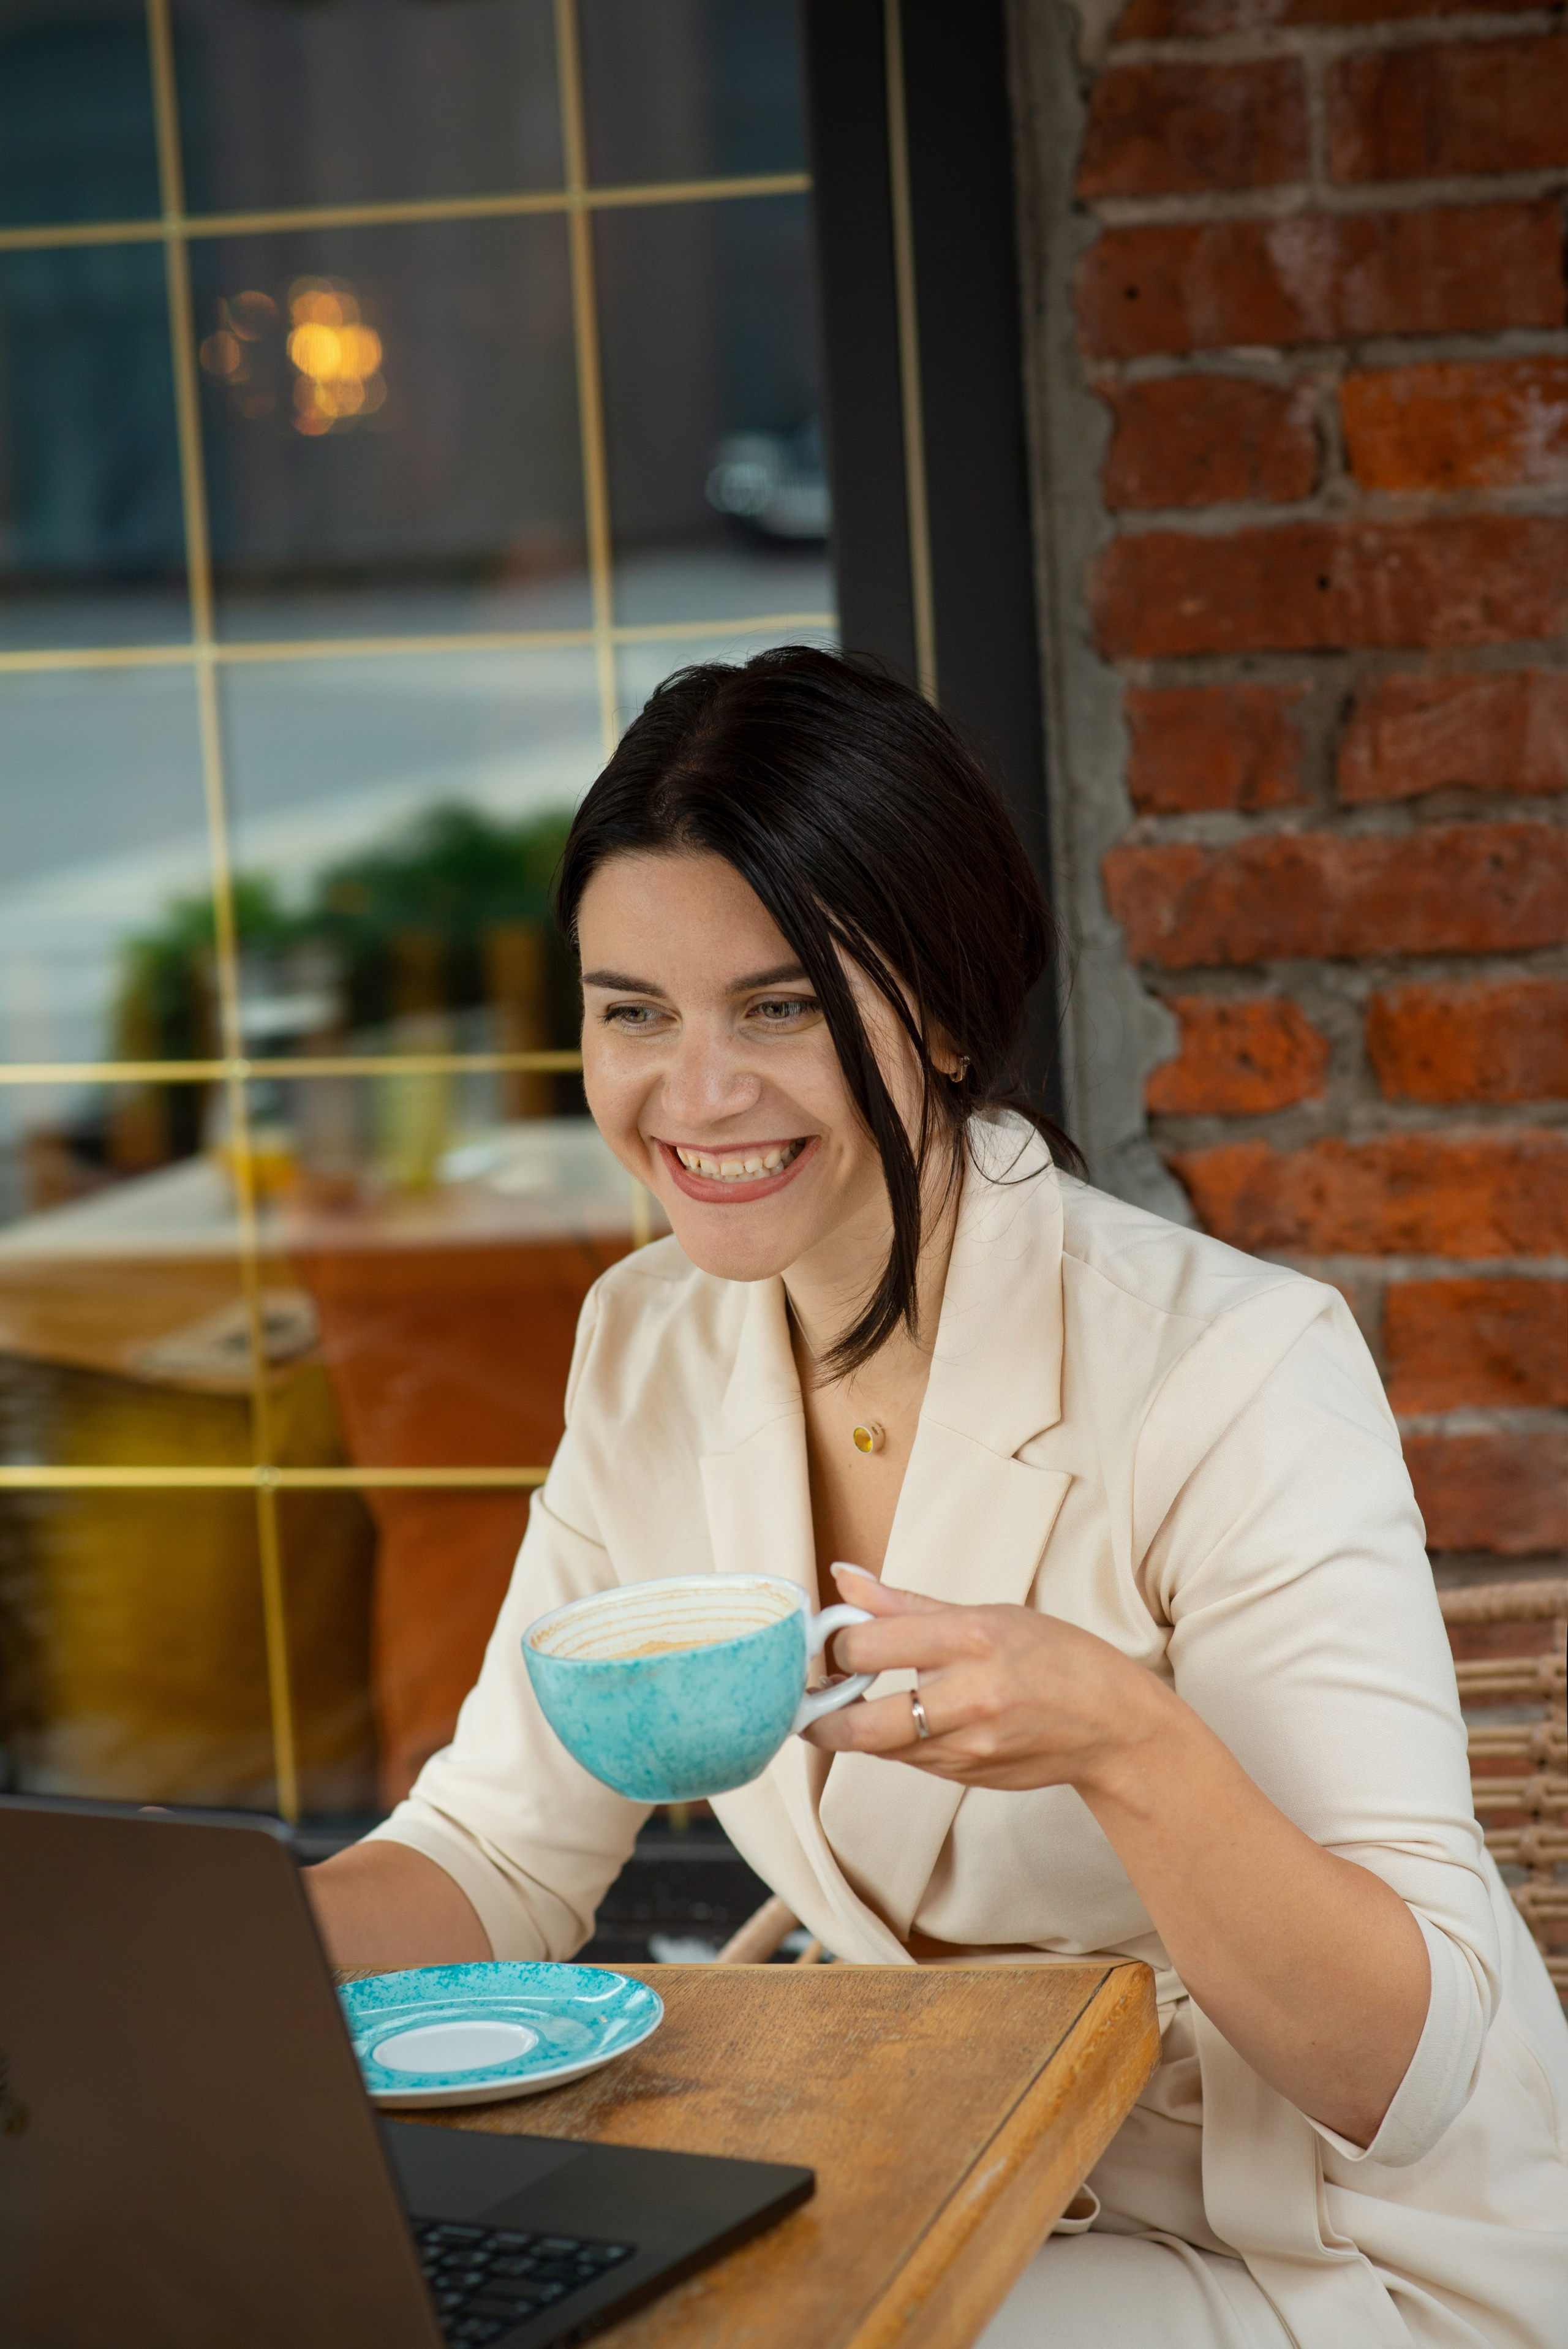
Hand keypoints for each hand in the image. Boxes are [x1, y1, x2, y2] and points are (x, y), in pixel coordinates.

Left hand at [803, 1563, 1169, 1791]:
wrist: (1114, 1726)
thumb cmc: (1056, 1657)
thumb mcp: (989, 1613)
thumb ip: (907, 1604)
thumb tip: (844, 1579)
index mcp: (972, 1640)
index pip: (869, 1646)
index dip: (834, 1644)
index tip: (828, 1639)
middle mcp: (969, 1697)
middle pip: (862, 1720)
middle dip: (818, 1715)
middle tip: (803, 1699)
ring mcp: (969, 1747)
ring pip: (880, 1746)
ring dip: (852, 1728)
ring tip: (845, 1701)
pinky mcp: (969, 1777)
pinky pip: (909, 1762)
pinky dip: (893, 1742)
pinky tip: (900, 1719)